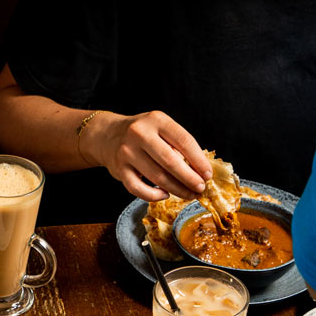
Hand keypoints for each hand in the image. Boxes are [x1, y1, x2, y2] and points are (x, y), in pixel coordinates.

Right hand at [82, 111, 211, 200]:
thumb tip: (200, 170)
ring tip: (188, 194)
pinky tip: (165, 194)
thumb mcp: (160, 128)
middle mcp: (140, 134)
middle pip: (171, 161)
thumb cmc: (142, 134)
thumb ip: (177, 144)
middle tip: (200, 188)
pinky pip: (138, 189)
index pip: (184, 141)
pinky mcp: (119, 169)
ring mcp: (127, 152)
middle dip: (189, 178)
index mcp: (156, 120)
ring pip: (157, 177)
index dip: (199, 160)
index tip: (208, 174)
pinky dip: (154, 195)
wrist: (107, 136)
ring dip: (177, 189)